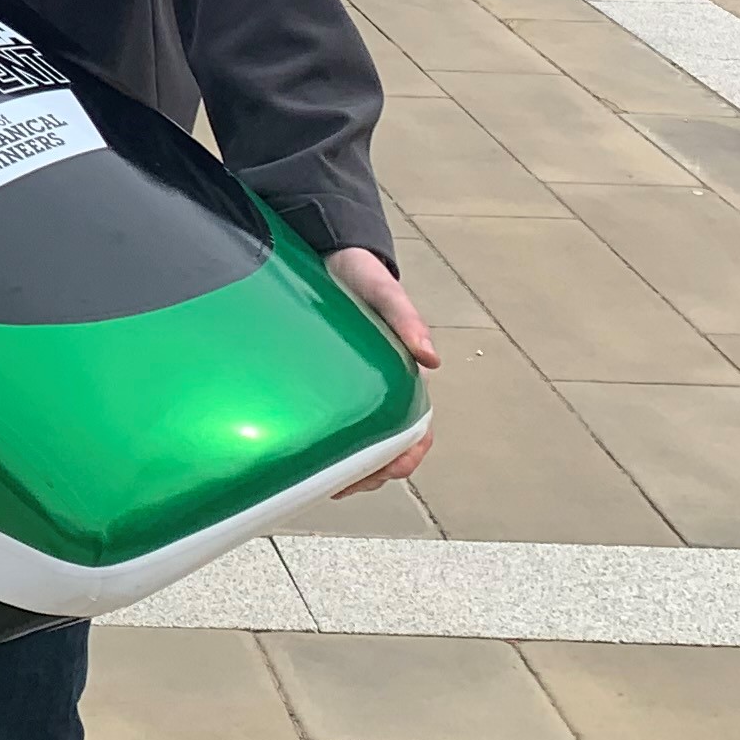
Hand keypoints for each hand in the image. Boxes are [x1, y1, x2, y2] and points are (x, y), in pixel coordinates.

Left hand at [324, 246, 438, 494]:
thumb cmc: (362, 275)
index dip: (409, 456)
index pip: (418, 430)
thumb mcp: (385, 292)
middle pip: (387, 447)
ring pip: (360, 442)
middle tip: (345, 486)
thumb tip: (431, 359)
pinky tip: (308, 457)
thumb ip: (407, 319)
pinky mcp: (326, 383)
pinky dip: (327, 448)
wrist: (327, 253)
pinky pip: (332, 423)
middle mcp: (381, 388)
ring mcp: (353, 389)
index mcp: (402, 374)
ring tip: (325, 481)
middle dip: (374, 474)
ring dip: (351, 469)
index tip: (392, 469)